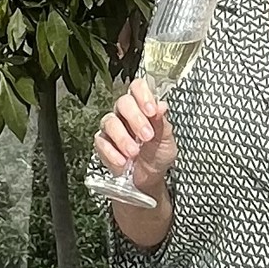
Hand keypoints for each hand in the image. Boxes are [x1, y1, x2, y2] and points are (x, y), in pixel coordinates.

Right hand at [95, 79, 176, 198]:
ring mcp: (112, 128)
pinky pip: (101, 142)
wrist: (150, 180)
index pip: (137, 88)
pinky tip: (123, 161)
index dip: (143, 95)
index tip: (151, 111)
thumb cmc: (158, 156)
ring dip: (123, 138)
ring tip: (134, 153)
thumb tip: (161, 106)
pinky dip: (112, 153)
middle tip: (147, 136)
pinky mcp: (103, 144)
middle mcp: (125, 114)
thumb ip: (162, 123)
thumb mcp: (167, 140)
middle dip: (136, 119)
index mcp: (142, 107)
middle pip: (123, 102)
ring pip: (110, 122)